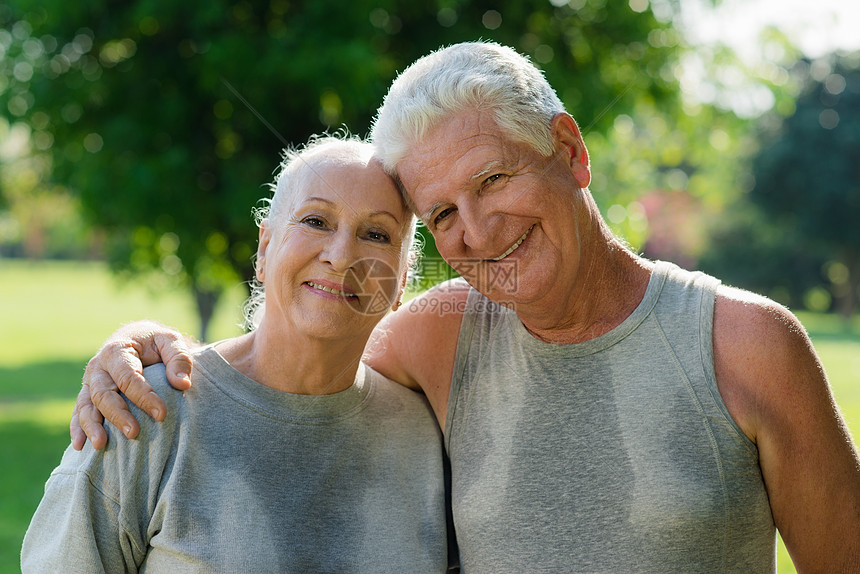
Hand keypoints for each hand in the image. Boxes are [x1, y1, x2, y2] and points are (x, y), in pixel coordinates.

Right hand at [71, 321, 194, 449]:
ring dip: (91, 426)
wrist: (137, 338)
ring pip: (86, 405)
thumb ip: (179, 358)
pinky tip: (80, 446)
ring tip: (101, 445)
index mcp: (118, 350)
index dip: (144, 396)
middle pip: (103, 393)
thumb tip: (182, 384)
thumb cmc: (156, 342)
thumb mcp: (171, 341)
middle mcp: (98, 366)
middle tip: (134, 432)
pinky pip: (79, 411)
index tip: (161, 414)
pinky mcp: (88, 393)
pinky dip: (78, 428)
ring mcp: (90, 381)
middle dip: (118, 414)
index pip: (128, 377)